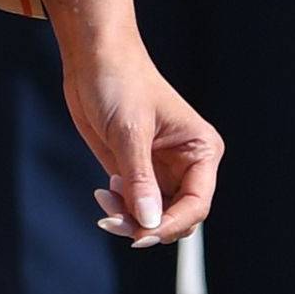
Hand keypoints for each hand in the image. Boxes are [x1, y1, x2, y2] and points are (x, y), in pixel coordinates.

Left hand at [42, 0, 221, 248]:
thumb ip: (140, 179)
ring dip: (129, 219)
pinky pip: (135, 207)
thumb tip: (150, 223)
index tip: (141, 234)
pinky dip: (119, 209)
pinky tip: (104, 192)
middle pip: (177, 217)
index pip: (197, 203)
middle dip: (147, 225)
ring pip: (154, 217)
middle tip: (111, 220)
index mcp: (201, 150)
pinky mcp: (137, 172)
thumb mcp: (129, 131)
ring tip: (104, 201)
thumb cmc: (120, 82)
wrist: (93, 59)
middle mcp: (186, 164)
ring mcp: (161, 170)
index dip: (171, 224)